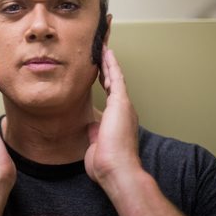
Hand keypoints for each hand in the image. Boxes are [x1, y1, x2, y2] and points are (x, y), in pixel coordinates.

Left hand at [84, 45, 140, 183]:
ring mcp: (123, 104)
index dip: (105, 80)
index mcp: (118, 119)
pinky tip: (107, 52)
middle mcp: (124, 109)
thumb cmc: (107, 163)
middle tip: (103, 51)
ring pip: (115, 76)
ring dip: (108, 60)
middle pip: (114, 81)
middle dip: (107, 66)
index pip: (110, 94)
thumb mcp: (97, 145)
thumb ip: (96, 133)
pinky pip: (116, 77)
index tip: (100, 69)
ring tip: (103, 45)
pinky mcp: (121, 102)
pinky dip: (111, 64)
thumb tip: (92, 126)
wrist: (117, 170)